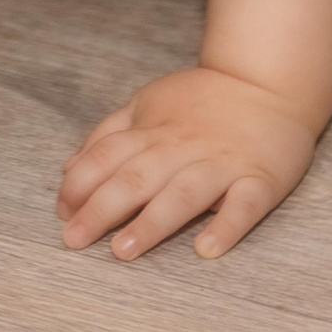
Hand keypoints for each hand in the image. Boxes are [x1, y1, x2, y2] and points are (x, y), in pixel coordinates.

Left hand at [56, 66, 317, 260]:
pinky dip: (227, 226)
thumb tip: (68, 170)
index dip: (80, 184)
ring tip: (123, 250)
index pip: (107, 156)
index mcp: (153, 129)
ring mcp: (222, 163)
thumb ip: (108, 134)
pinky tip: (206, 248)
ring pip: (183, 193)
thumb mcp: (148, 103)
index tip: (62, 213)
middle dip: (101, 209)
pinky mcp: (260, 179)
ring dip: (151, 222)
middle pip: (136, 177)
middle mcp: (182, 147)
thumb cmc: (203, 100)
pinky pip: (244, 204)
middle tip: (74, 241)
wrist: (269, 81)